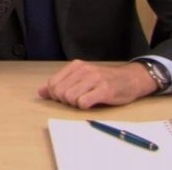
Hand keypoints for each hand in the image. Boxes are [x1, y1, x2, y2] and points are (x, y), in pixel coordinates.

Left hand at [37, 60, 158, 109]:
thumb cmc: (105, 80)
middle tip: (78, 100)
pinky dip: (84, 106)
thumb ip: (60, 84)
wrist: (131, 79)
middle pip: (60, 92)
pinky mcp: (104, 89)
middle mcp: (84, 70)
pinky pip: (83, 102)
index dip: (57, 95)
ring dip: (75, 104)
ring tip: (86, 101)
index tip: (67, 97)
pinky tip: (91, 103)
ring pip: (70, 97)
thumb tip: (40, 92)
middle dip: (65, 101)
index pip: (53, 83)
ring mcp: (94, 79)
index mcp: (76, 66)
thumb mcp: (81, 78)